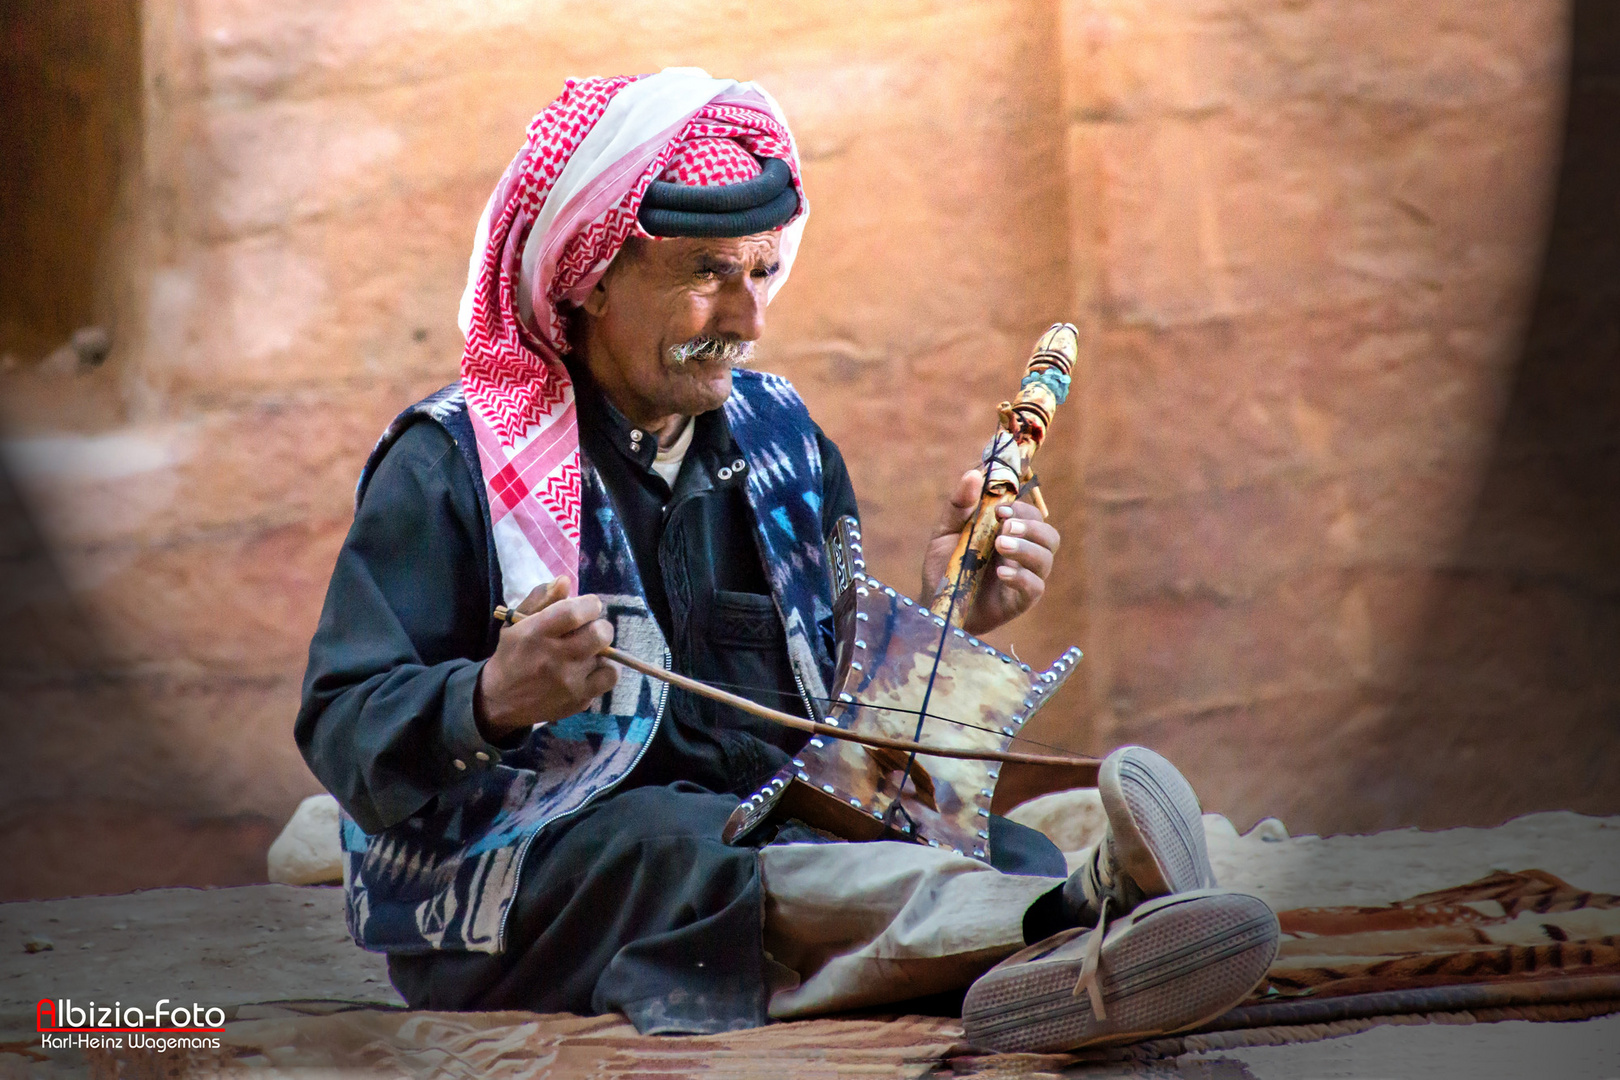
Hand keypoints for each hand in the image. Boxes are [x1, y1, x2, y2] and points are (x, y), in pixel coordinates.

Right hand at [475, 578, 618, 739]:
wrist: (500, 700)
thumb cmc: (512, 654)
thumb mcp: (516, 622)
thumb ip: (541, 598)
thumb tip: (565, 581)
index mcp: (536, 633)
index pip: (575, 612)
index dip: (590, 605)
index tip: (588, 607)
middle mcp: (554, 658)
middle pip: (599, 634)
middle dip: (600, 626)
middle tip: (589, 630)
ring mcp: (569, 683)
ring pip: (608, 657)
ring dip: (602, 651)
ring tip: (589, 652)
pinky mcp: (579, 700)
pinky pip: (608, 678)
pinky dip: (605, 671)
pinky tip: (591, 669)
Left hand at [920, 469, 1060, 635]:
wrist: (936, 604)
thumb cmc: (945, 566)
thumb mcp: (946, 530)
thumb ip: (959, 503)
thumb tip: (974, 473)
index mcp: (1010, 533)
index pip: (1032, 514)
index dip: (1021, 508)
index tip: (1000, 509)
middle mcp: (1023, 553)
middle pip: (1049, 535)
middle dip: (1031, 527)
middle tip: (1004, 526)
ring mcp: (1024, 576)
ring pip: (1046, 559)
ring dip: (1028, 548)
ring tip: (1000, 545)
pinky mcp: (1019, 601)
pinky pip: (1035, 588)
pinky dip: (1021, 577)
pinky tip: (1001, 573)